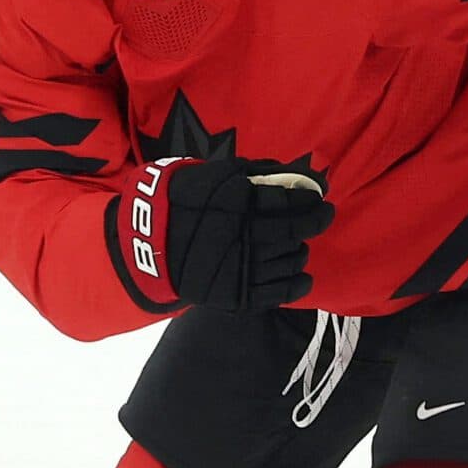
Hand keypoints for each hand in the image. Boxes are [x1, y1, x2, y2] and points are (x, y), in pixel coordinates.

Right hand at [112, 158, 332, 311]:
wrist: (145, 241)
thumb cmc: (182, 199)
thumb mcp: (215, 174)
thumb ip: (257, 173)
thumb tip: (300, 173)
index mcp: (240, 203)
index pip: (293, 202)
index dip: (313, 200)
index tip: (322, 198)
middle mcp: (245, 235)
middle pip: (296, 231)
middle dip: (316, 221)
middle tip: (323, 216)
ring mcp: (241, 268)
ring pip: (292, 260)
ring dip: (301, 251)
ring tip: (298, 245)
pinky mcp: (236, 294)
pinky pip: (280, 292)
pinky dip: (298, 283)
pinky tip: (301, 276)